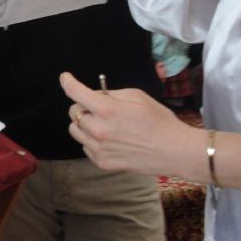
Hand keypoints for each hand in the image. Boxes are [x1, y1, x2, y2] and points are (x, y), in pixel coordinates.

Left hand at [60, 72, 202, 180]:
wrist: (174, 151)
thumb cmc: (159, 121)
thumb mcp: (138, 96)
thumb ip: (111, 94)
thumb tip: (96, 96)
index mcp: (107, 110)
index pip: (75, 92)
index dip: (67, 82)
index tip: (65, 78)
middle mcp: (98, 130)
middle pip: (73, 112)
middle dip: (83, 106)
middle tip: (100, 108)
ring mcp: (98, 148)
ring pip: (75, 130)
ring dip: (84, 123)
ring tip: (103, 124)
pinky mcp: (101, 162)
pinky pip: (85, 146)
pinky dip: (91, 140)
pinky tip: (110, 139)